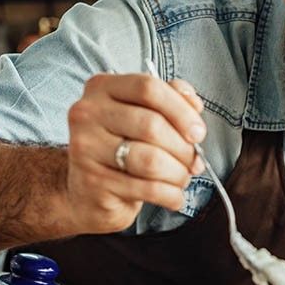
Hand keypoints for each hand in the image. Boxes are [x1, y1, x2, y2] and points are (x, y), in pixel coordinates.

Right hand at [64, 73, 205, 233]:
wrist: (86, 191)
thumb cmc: (121, 148)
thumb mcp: (142, 116)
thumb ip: (170, 100)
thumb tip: (194, 105)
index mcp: (102, 87)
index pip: (148, 88)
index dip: (181, 110)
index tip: (198, 132)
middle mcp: (87, 114)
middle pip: (152, 125)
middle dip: (184, 148)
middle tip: (194, 162)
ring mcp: (86, 148)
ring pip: (150, 159)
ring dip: (178, 173)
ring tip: (182, 178)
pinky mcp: (93, 181)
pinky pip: (147, 188)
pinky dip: (170, 195)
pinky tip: (174, 196)